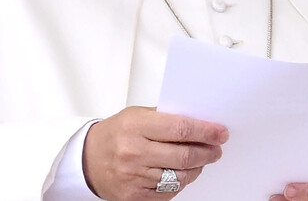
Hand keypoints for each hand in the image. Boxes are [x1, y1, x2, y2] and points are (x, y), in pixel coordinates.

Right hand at [82, 106, 228, 200]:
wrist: (87, 160)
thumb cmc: (114, 134)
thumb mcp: (135, 115)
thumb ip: (164, 118)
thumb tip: (199, 121)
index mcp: (135, 126)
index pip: (180, 129)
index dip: (205, 131)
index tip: (220, 133)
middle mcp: (134, 152)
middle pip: (184, 156)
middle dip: (207, 152)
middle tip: (216, 149)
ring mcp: (134, 177)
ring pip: (180, 177)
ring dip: (197, 168)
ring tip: (201, 160)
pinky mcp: (135, 196)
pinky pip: (170, 192)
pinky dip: (181, 182)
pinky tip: (182, 173)